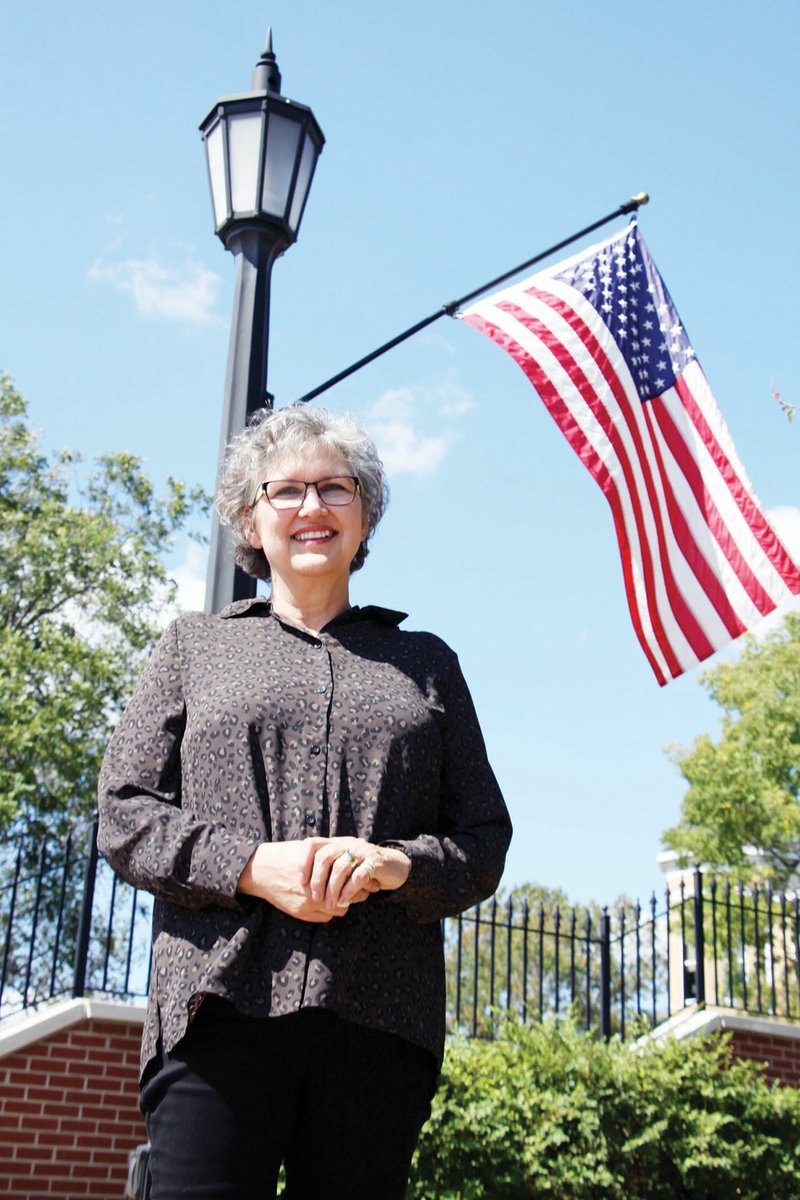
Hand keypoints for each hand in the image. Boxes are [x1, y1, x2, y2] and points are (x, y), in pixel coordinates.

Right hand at [237, 841, 369, 922]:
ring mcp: (310, 902)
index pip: (353, 880)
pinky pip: (324, 918)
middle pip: (349, 897)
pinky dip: (327, 911)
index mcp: (323, 869)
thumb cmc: (288, 855)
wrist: (262, 869)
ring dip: (340, 904)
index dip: (359, 879)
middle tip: (357, 888)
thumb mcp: (311, 850)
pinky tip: (323, 901)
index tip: (363, 876)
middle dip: (354, 893)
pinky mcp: (301, 912)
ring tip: (339, 895)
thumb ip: (332, 857)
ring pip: (338, 910)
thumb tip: (353, 861)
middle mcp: (318, 888)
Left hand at [299, 837, 410, 910]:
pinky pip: (358, 877)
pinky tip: (344, 901)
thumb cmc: (363, 869)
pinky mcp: (375, 862)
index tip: (301, 880)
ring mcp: (362, 851)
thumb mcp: (344, 865)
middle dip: (318, 880)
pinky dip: (348, 891)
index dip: (303, 861)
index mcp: (336, 843)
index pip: (312, 844)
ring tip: (329, 904)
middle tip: (315, 897)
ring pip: (341, 868)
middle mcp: (347, 843)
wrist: (395, 866)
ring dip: (333, 889)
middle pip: (324, 856)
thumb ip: (329, 869)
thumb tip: (305, 886)